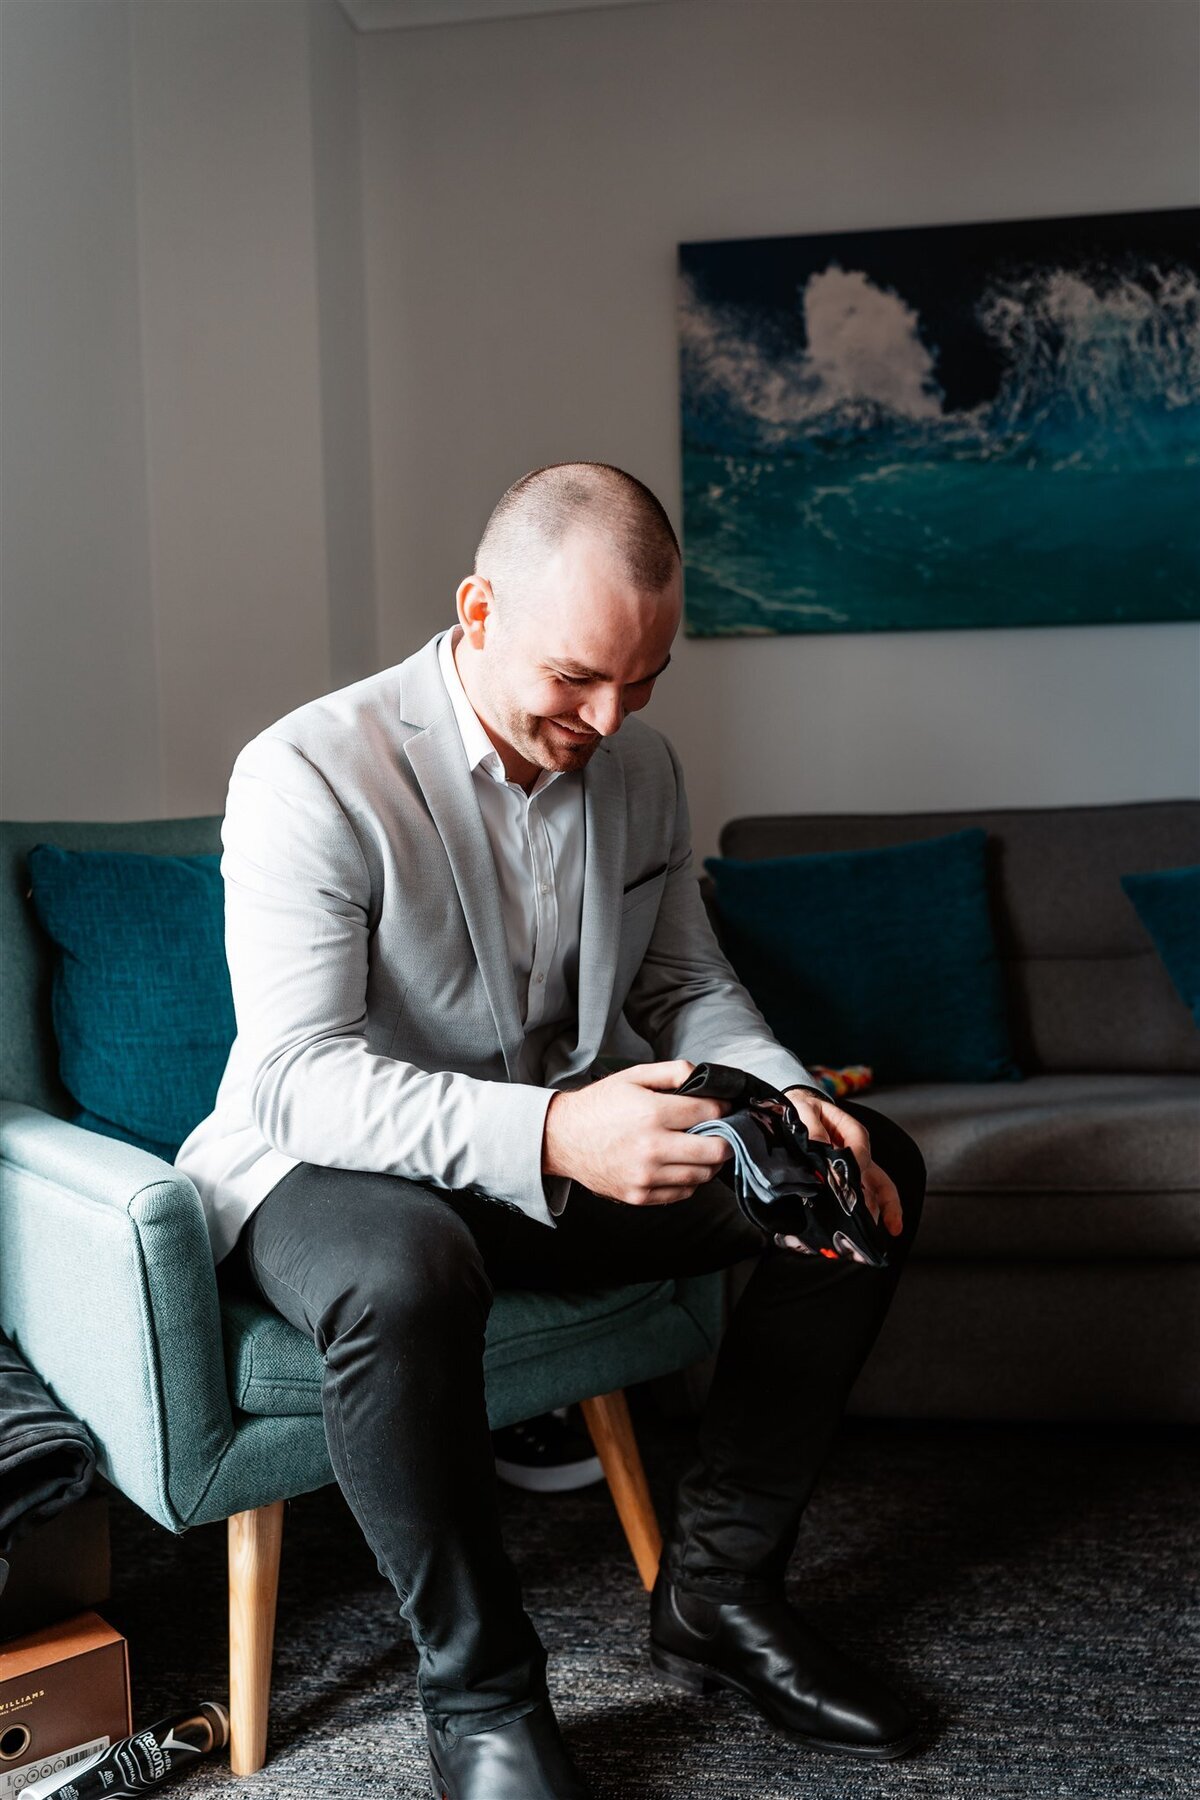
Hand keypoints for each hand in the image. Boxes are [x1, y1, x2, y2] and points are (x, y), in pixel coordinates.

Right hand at [543, 1059, 733, 1205]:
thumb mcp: (633, 1076)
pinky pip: (682, 1192)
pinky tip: (680, 1164)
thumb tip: (703, 1077)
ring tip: (701, 1147)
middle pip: (714, 1150)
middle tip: (722, 1132)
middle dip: (726, 1139)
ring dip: (709, 1161)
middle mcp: (651, 1148)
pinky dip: (689, 1179)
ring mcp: (645, 1175)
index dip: (722, 1108)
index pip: (709, 1113)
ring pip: (702, 1175)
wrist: (562, 1138)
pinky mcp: (639, 1195)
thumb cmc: (599, 1105)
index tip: (722, 1107)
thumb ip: (672, 1072)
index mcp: (651, 1113)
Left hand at [780, 1086, 903, 1241]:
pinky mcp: (836, 1184)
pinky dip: (849, 1219)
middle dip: (888, 1206)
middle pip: (880, 1182)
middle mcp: (857, 1157)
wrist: (794, 1112)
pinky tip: (842, 1238)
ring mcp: (849, 1173)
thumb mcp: (804, 1112)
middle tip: (892, 1229)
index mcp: (852, 1135)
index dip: (857, 1168)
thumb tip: (820, 1147)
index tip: (842, 1182)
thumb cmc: (802, 1110)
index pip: (862, 1154)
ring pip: (869, 1197)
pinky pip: (850, 1201)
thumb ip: (812, 1128)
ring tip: (864, 1243)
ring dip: (870, 1218)